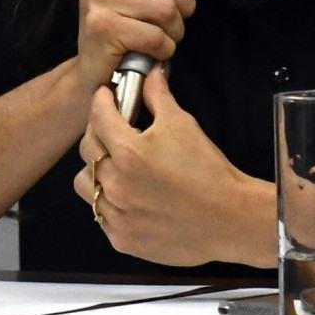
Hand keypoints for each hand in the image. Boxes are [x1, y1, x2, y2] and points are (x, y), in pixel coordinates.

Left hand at [73, 67, 263, 266]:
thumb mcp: (183, 124)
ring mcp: (117, 214)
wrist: (229, 218)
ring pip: (86, 184)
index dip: (101, 101)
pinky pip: (100, 215)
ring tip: (115, 166)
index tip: (106, 97)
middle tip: (112, 128)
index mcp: (129, 152)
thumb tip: (151, 75)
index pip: (98, 117)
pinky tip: (127, 195)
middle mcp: (117, 184)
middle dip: (97, 132)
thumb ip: (158, 96)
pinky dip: (109, 202)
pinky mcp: (122, 238)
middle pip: (86, 149)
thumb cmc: (208, 171)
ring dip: (95, 171)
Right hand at [74, 0, 219, 87]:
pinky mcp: (100, 27)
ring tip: (158, 32)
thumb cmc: (130, 15)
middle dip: (182, 3)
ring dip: (174, 29)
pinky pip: (156, 36)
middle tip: (166, 16)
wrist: (97, 64)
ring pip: (167, 9)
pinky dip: (163, 49)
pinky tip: (149, 49)